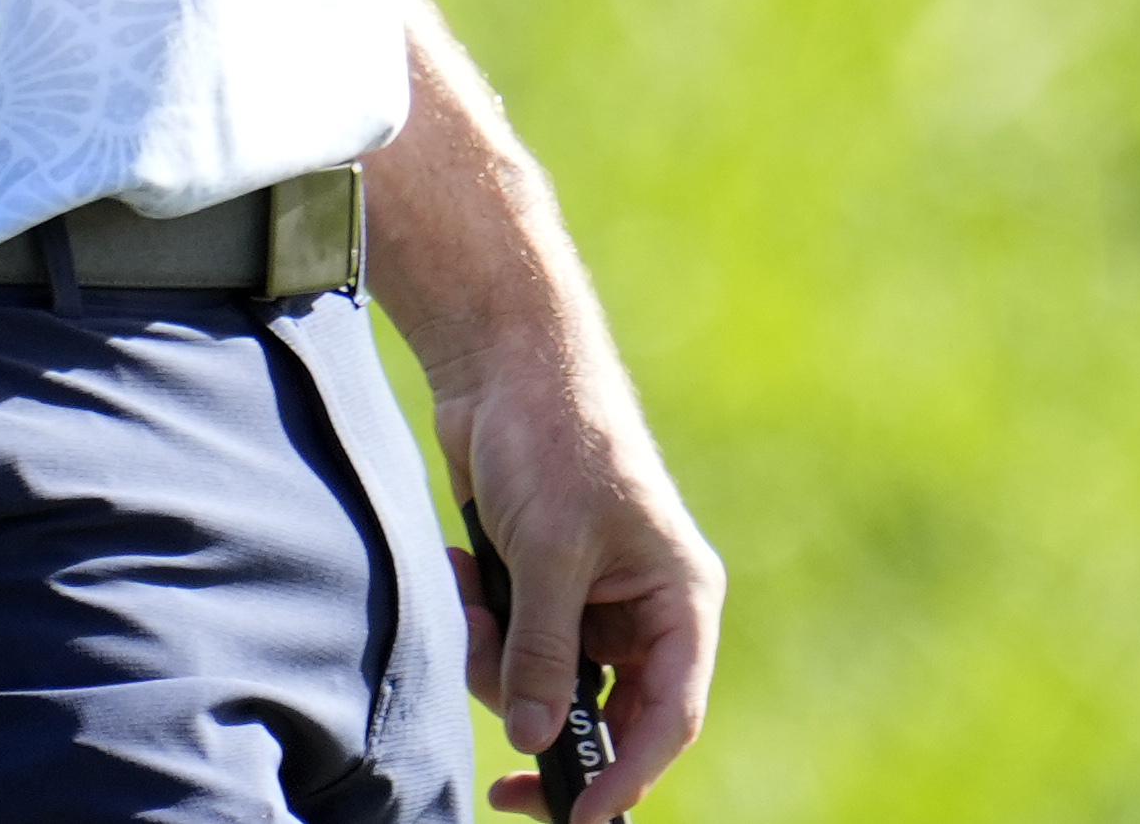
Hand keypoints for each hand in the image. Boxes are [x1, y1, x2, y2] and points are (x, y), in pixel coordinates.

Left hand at [430, 336, 720, 819]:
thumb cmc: (554, 437)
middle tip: (499, 782)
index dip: (628, 774)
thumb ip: (546, 653)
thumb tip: (535, 740)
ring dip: (497, 663)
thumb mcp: (551, 551)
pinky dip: (481, 628)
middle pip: (608, 715)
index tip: (578, 815)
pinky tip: (460, 570)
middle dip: (548, 731)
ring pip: (549, 687)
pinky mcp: (542, 586)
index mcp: (679, 597)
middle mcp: (644, 608)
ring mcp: (591, 600)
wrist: (504, 361)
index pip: (670, 714)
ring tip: (467, 598)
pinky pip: (513, 647)